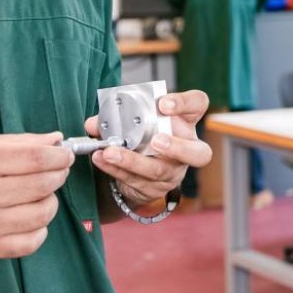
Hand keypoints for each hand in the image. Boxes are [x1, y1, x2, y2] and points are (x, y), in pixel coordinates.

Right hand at [0, 133, 72, 261]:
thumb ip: (17, 143)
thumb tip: (55, 140)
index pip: (37, 157)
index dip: (59, 155)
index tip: (64, 155)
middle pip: (44, 184)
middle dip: (58, 175)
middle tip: (55, 172)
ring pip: (42, 213)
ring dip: (49, 202)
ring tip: (38, 195)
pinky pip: (30, 243)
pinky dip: (38, 230)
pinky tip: (29, 220)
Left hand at [89, 88, 211, 208]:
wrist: (138, 169)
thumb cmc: (142, 136)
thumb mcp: (135, 120)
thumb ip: (116, 117)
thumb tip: (94, 123)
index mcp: (185, 122)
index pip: (197, 104)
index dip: (184, 103)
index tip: (163, 104)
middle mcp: (187, 149)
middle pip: (199, 153)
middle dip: (177, 148)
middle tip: (156, 141)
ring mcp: (174, 171)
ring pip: (159, 171)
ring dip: (132, 161)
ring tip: (110, 151)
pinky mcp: (156, 188)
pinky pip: (136, 180)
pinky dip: (116, 169)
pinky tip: (101, 160)